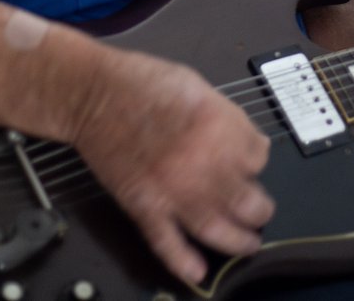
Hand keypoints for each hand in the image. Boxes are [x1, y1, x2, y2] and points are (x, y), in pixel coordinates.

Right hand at [70, 49, 273, 286]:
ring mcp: (171, 187)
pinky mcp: (143, 204)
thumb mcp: (200, 87)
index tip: (251, 163)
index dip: (257, 161)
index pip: (259, 158)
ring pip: (216, 228)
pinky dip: (183, 261)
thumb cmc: (142, 82)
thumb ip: (229, 119)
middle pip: (248, 200)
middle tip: (260, 211)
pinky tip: (198, 270)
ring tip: (247, 244)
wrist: (93, 93)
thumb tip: (251, 143)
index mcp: (218, 127)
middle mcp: (201, 162)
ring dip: (238, 241)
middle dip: (260, 210)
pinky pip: (166, 242)